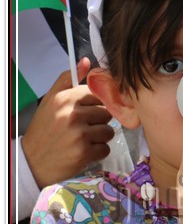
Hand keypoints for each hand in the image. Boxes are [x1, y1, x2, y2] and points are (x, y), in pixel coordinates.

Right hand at [21, 58, 113, 188]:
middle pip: (106, 113)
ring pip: (109, 131)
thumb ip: (68, 79)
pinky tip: (85, 151)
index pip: (98, 95)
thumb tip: (86, 62)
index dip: (97, 104)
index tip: (90, 112)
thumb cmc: (44, 129)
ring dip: (100, 137)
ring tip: (85, 140)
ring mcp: (80, 135)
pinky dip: (98, 152)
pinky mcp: (85, 153)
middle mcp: (73, 115)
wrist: (32, 162)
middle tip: (85, 128)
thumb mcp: (50, 100)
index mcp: (65, 99)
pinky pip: (106, 148)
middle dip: (99, 121)